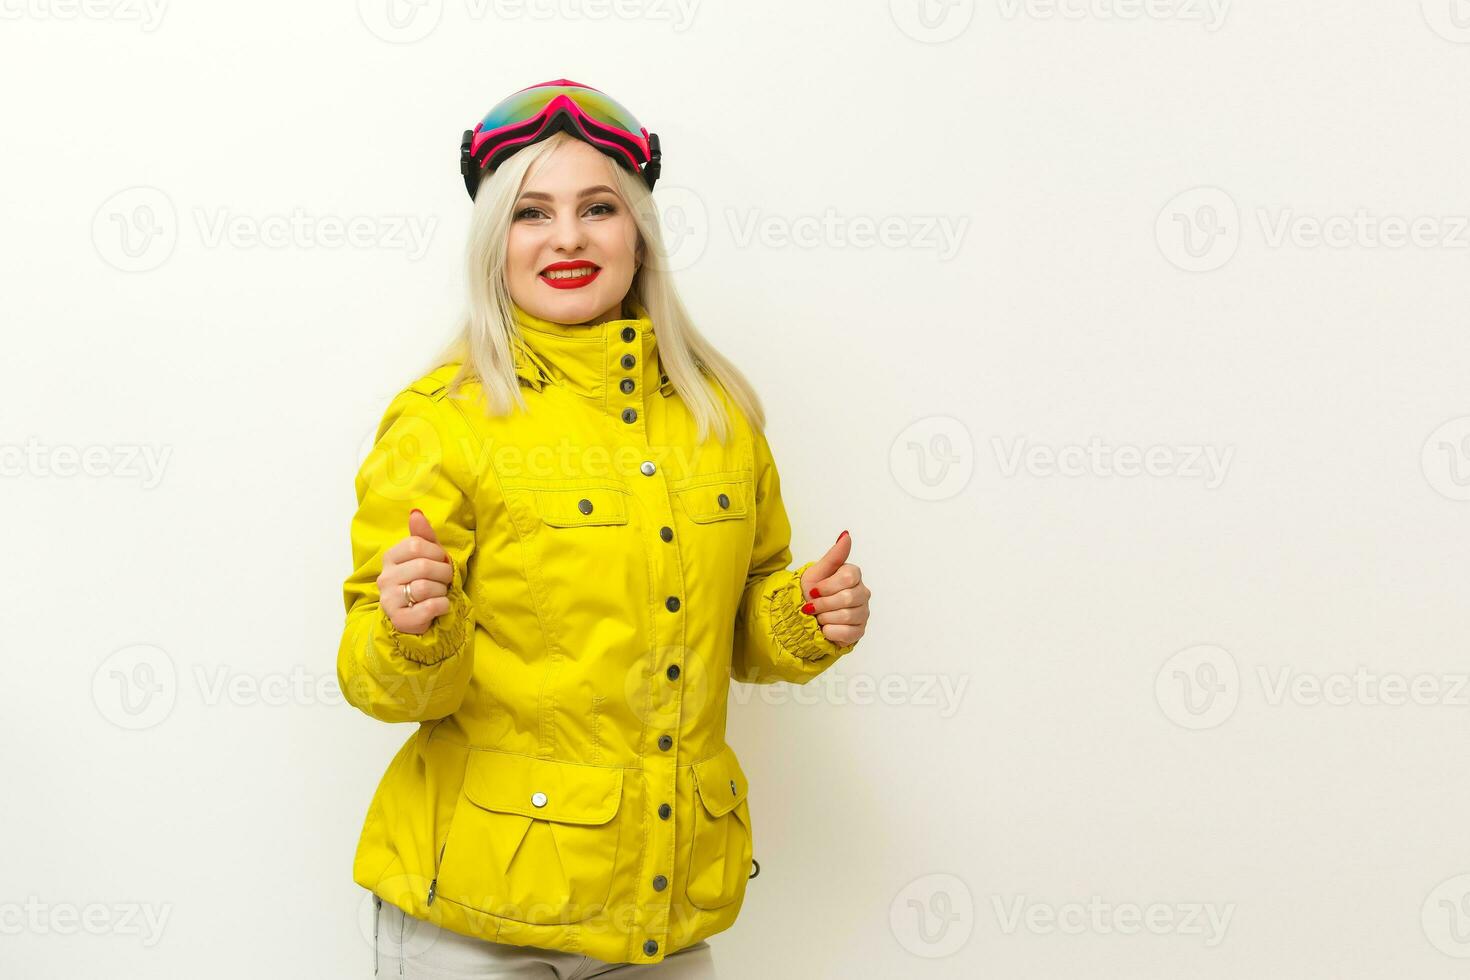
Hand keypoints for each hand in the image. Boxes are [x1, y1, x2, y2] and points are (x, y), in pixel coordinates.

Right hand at [378, 508, 455, 635]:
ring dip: (442, 590)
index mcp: (390, 558)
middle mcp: (385, 578)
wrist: (417, 615)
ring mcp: (389, 600)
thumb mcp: (426, 555)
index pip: (415, 545)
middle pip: (422, 566)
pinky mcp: (399, 620)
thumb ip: (422, 534)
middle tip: (445, 580)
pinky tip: (441, 606)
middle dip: (443, 573)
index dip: (436, 552)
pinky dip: (442, 606)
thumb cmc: (424, 581)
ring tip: (440, 593)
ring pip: (425, 587)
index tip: (440, 561)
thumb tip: (416, 512)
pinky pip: (429, 607)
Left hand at [798, 530, 869, 646]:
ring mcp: (863, 613)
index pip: (848, 577)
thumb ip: (834, 556)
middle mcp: (862, 593)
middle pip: (847, 598)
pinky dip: (830, 632)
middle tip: (813, 606)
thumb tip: (846, 535)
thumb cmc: (811, 593)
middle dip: (823, 604)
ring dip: (824, 618)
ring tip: (819, 616)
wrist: (803, 616)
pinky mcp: (859, 631)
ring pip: (846, 616)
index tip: (815, 590)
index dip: (827, 586)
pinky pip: (847, 633)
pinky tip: (825, 628)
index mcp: (853, 576)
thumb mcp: (816, 572)